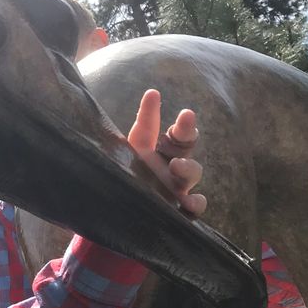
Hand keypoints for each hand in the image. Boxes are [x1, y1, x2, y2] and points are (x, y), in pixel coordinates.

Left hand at [126, 89, 205, 216]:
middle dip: (187, 131)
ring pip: (192, 173)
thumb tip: (153, 92)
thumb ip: (142, 127)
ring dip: (187, 167)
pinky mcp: (177, 210)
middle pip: (186, 147)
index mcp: (158, 152)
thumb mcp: (126, 152)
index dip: (178, 122)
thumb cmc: (120, 179)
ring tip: (176, 166)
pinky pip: (195, 206)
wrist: (111, 215)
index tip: (174, 107)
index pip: (173, 134)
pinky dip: (196, 203)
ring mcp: (175, 189)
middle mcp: (170, 168)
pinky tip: (188, 202)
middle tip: (185, 117)